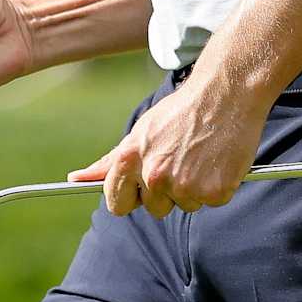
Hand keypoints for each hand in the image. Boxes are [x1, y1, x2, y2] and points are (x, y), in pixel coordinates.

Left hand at [68, 72, 269, 218]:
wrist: (226, 92)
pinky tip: (218, 159)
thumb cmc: (180, 112)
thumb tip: (75, 178)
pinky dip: (218, 186)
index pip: (116, 204)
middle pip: (155, 208)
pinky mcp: (213, 191)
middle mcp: (154, 175)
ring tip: (201, 155)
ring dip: (194, 188)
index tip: (142, 187)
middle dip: (167, 191)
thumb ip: (109, 162)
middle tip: (182, 158)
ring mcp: (185, 185)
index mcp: (130, 159)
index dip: (130, 196)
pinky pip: (211, 202)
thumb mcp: (141, 131)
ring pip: (185, 205)